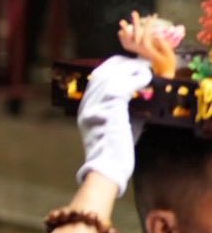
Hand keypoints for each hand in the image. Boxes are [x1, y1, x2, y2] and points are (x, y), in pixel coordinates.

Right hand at [76, 54, 152, 196]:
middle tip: (139, 63)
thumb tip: (142, 96)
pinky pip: (124, 84)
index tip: (128, 66)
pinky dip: (137, 78)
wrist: (106, 168)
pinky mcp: (109, 108)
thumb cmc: (114, 153)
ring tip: (144, 68)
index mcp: (86, 107)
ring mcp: (96, 104)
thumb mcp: (118, 126)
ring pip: (112, 74)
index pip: (96, 78)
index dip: (113, 68)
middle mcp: (88, 103)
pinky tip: (146, 78)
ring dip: (131, 68)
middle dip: (121, 63)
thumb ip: (126, 110)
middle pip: (102, 71)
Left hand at [117, 10, 181, 77]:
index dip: (149, 24)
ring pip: (128, 39)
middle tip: (134, 12)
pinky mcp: (136, 52)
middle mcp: (140, 49)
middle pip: (135, 34)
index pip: (146, 33)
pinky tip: (120, 32)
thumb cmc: (168, 62)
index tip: (152, 16)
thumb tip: (158, 35)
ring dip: (125, 30)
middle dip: (135, 22)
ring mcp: (137, 51)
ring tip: (122, 21)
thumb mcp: (169, 53)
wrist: (162, 72)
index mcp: (148, 48)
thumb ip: (163, 45)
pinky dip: (123, 38)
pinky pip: (126, 45)